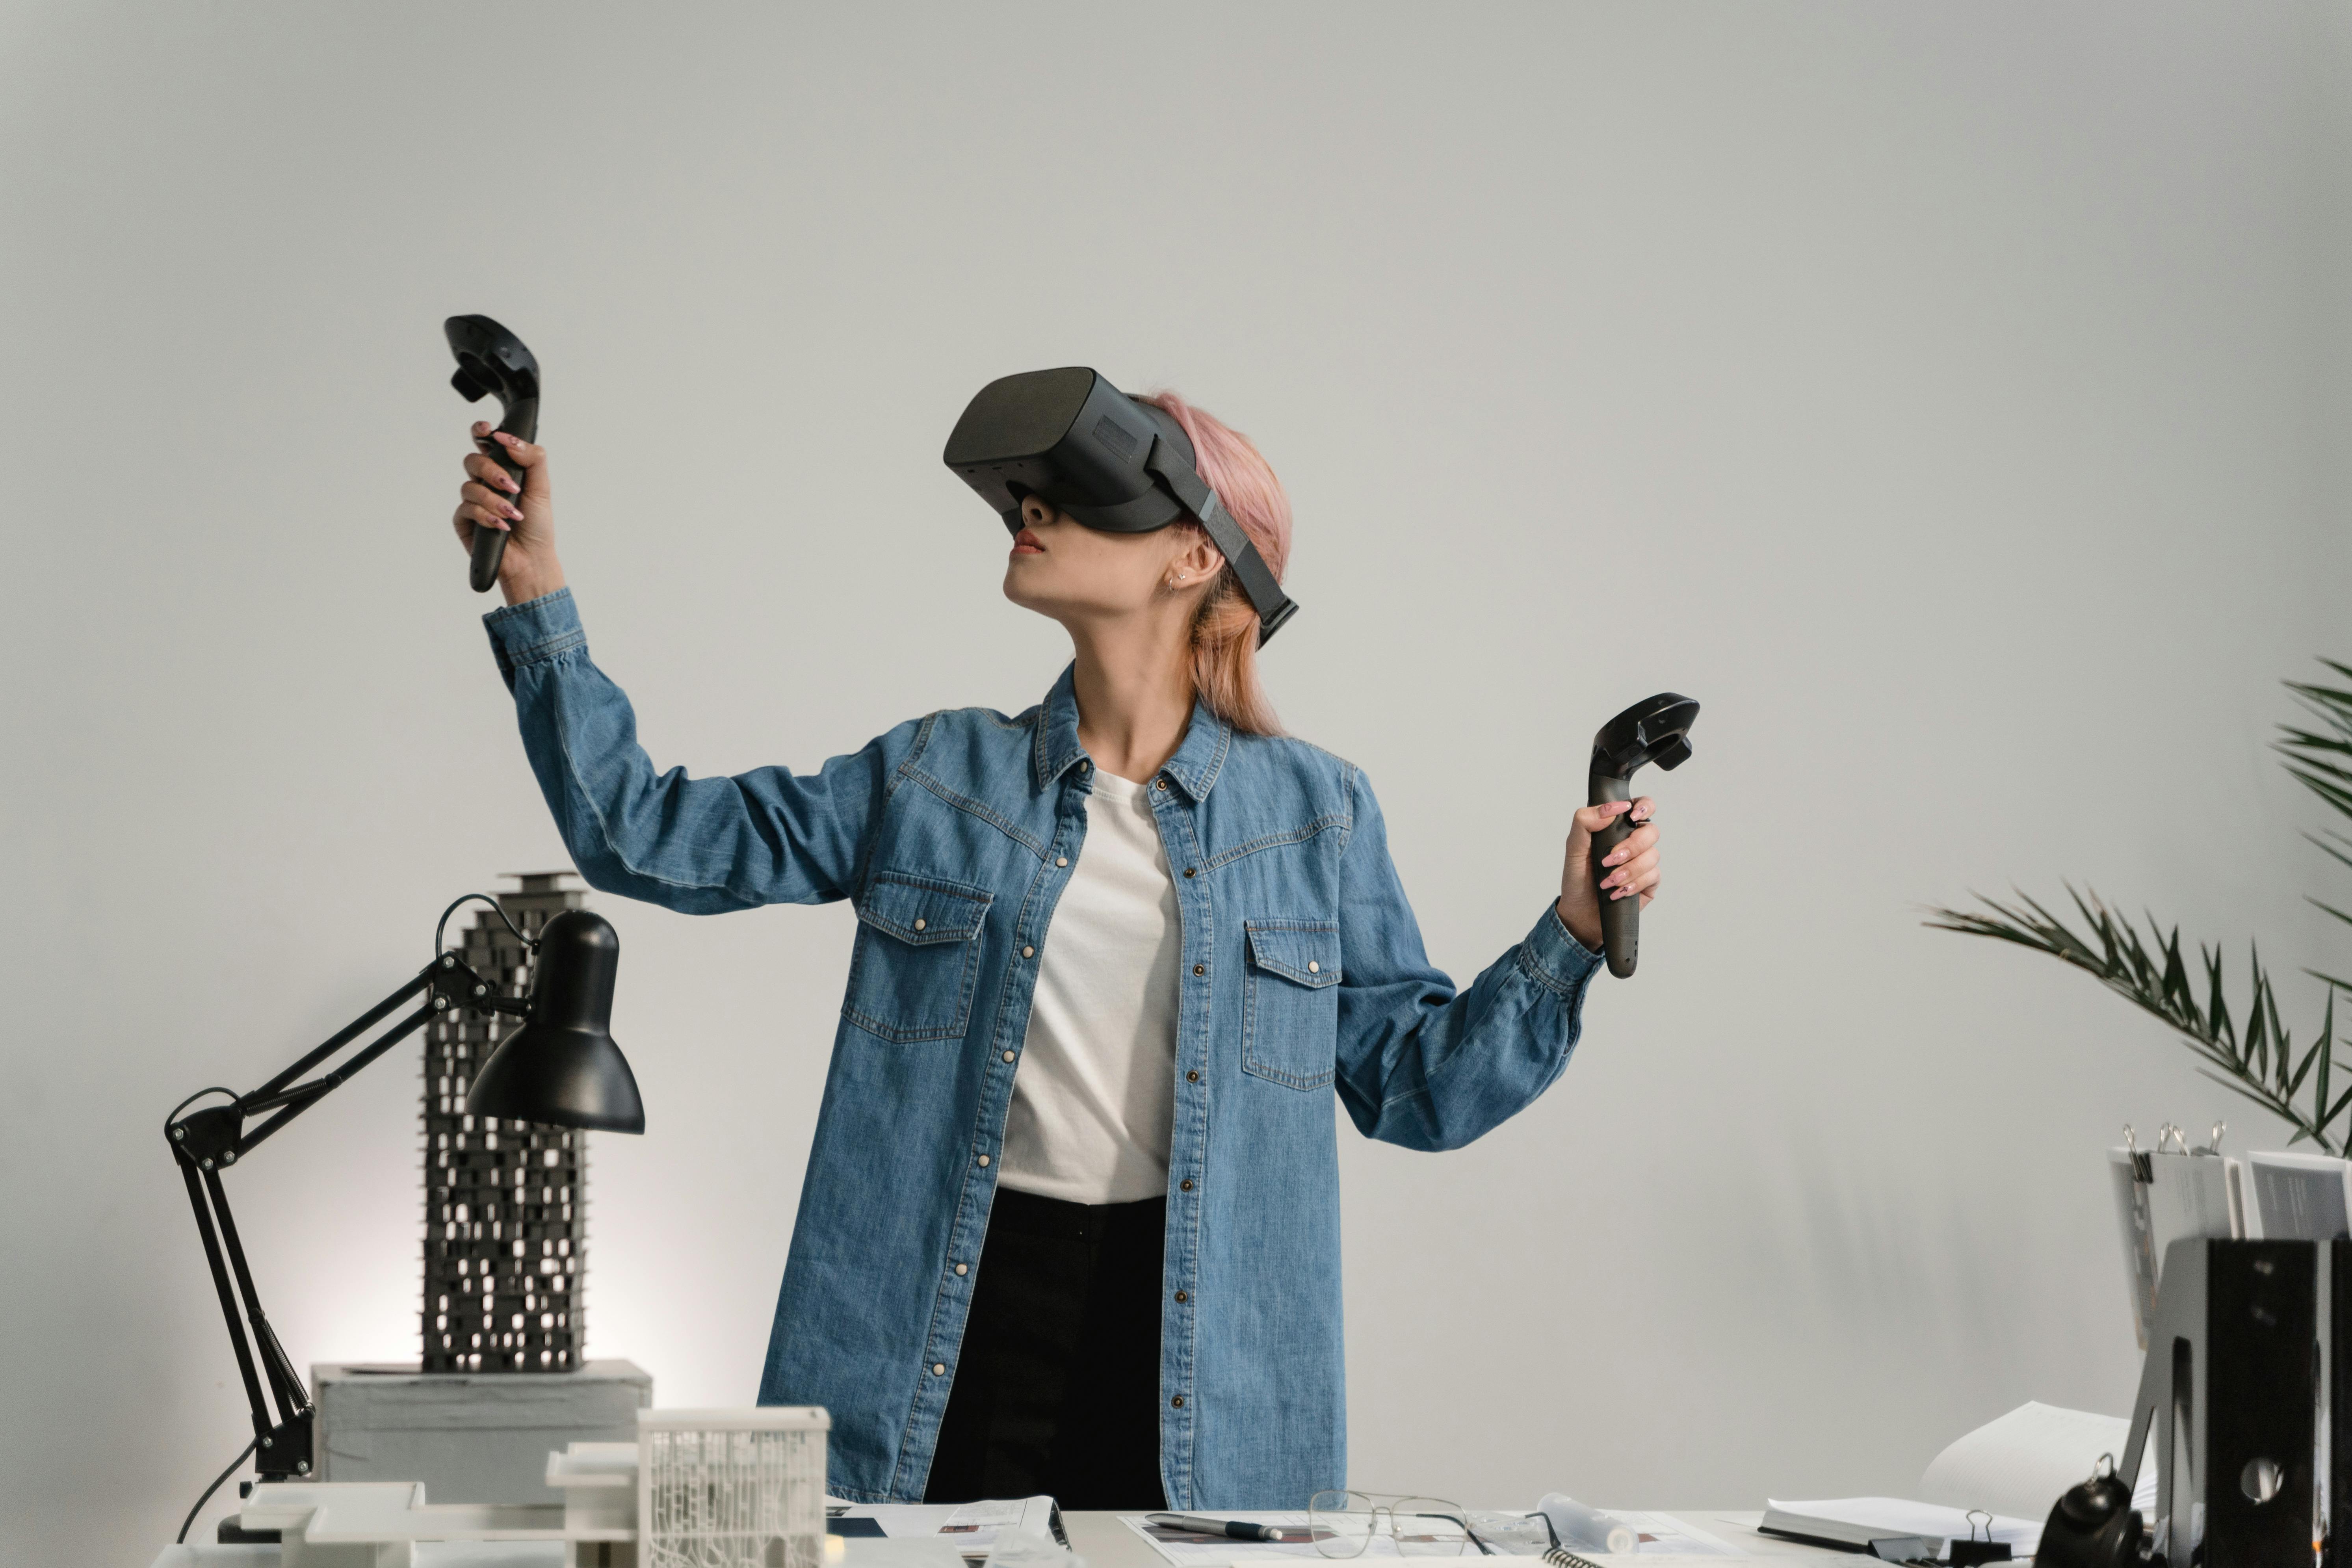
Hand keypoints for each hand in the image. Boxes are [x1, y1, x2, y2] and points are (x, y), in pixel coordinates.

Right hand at [452, 423, 563, 604]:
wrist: (531, 559)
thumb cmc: (537, 525)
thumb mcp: (542, 488)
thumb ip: (532, 458)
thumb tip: (509, 440)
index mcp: (502, 470)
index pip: (485, 443)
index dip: (481, 432)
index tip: (487, 430)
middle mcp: (485, 482)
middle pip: (473, 461)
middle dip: (491, 471)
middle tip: (511, 486)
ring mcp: (472, 501)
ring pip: (469, 486)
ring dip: (493, 500)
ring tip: (512, 514)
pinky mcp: (464, 520)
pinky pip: (465, 509)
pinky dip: (486, 516)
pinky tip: (501, 526)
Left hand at [1555, 797, 1660, 954]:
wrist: (1580, 912)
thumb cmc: (1578, 878)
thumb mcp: (1573, 848)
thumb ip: (1584, 822)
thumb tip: (1609, 810)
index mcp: (1618, 828)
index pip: (1641, 806)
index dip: (1644, 807)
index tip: (1631, 816)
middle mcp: (1634, 842)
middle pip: (1651, 831)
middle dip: (1631, 845)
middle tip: (1609, 859)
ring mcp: (1644, 862)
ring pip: (1652, 855)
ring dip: (1629, 868)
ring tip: (1608, 880)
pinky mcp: (1649, 882)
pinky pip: (1653, 875)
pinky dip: (1633, 883)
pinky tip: (1618, 891)